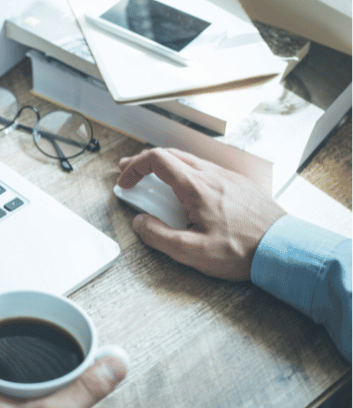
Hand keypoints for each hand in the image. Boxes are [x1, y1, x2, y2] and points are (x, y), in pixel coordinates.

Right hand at [116, 147, 285, 280]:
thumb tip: (140, 223)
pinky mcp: (238, 185)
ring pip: (189, 160)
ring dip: (165, 166)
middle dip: (144, 163)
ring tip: (154, 180)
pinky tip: (185, 189)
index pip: (157, 160)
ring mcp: (227, 177)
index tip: (125, 182)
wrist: (283, 248)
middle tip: (129, 174)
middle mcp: (211, 175)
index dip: (134, 167)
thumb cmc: (242, 251)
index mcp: (195, 187)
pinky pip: (206, 169)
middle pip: (170, 155)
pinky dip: (185, 172)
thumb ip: (158, 236)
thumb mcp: (191, 252)